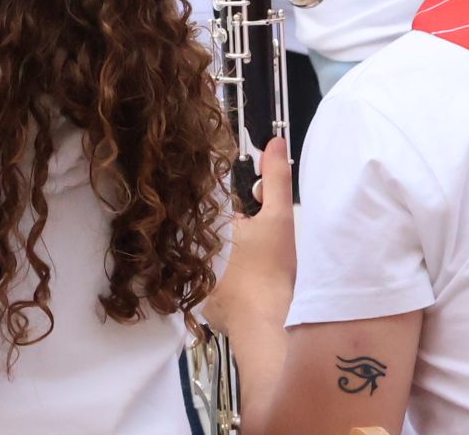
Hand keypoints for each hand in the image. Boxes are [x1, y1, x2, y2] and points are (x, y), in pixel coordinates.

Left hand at [204, 138, 297, 336]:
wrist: (265, 325)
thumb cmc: (270, 271)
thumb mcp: (278, 218)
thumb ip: (275, 178)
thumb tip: (274, 142)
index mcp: (206, 226)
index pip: (213, 201)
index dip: (235, 204)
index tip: (251, 213)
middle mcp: (190, 253)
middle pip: (211, 231)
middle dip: (230, 231)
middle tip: (255, 242)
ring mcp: (192, 282)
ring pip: (209, 259)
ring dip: (224, 259)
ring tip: (250, 265)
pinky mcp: (200, 306)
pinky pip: (210, 286)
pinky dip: (224, 285)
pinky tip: (243, 287)